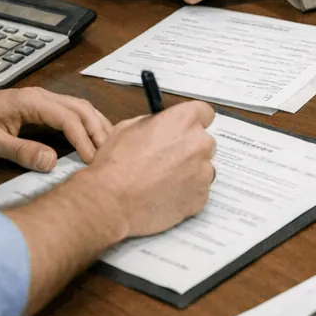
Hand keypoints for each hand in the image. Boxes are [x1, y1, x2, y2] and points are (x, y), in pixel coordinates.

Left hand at [0, 86, 111, 170]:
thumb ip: (20, 151)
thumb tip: (51, 161)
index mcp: (31, 101)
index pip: (68, 117)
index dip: (84, 139)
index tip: (92, 160)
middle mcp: (41, 96)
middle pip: (81, 108)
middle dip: (98, 130)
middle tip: (109, 155)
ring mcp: (41, 100)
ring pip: (79, 108)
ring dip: (95, 125)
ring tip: (108, 147)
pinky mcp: (40, 108)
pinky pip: (70, 112)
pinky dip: (86, 124)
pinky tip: (92, 137)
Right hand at [81, 100, 216, 237]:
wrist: (111, 202)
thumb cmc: (116, 165)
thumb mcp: (129, 127)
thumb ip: (155, 123)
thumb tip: (162, 126)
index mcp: (183, 120)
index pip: (204, 113)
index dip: (193, 121)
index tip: (186, 129)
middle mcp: (199, 143)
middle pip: (204, 142)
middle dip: (189, 148)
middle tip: (167, 159)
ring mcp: (203, 171)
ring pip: (202, 168)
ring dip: (188, 171)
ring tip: (162, 180)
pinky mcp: (201, 197)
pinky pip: (198, 190)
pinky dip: (186, 192)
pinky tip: (164, 194)